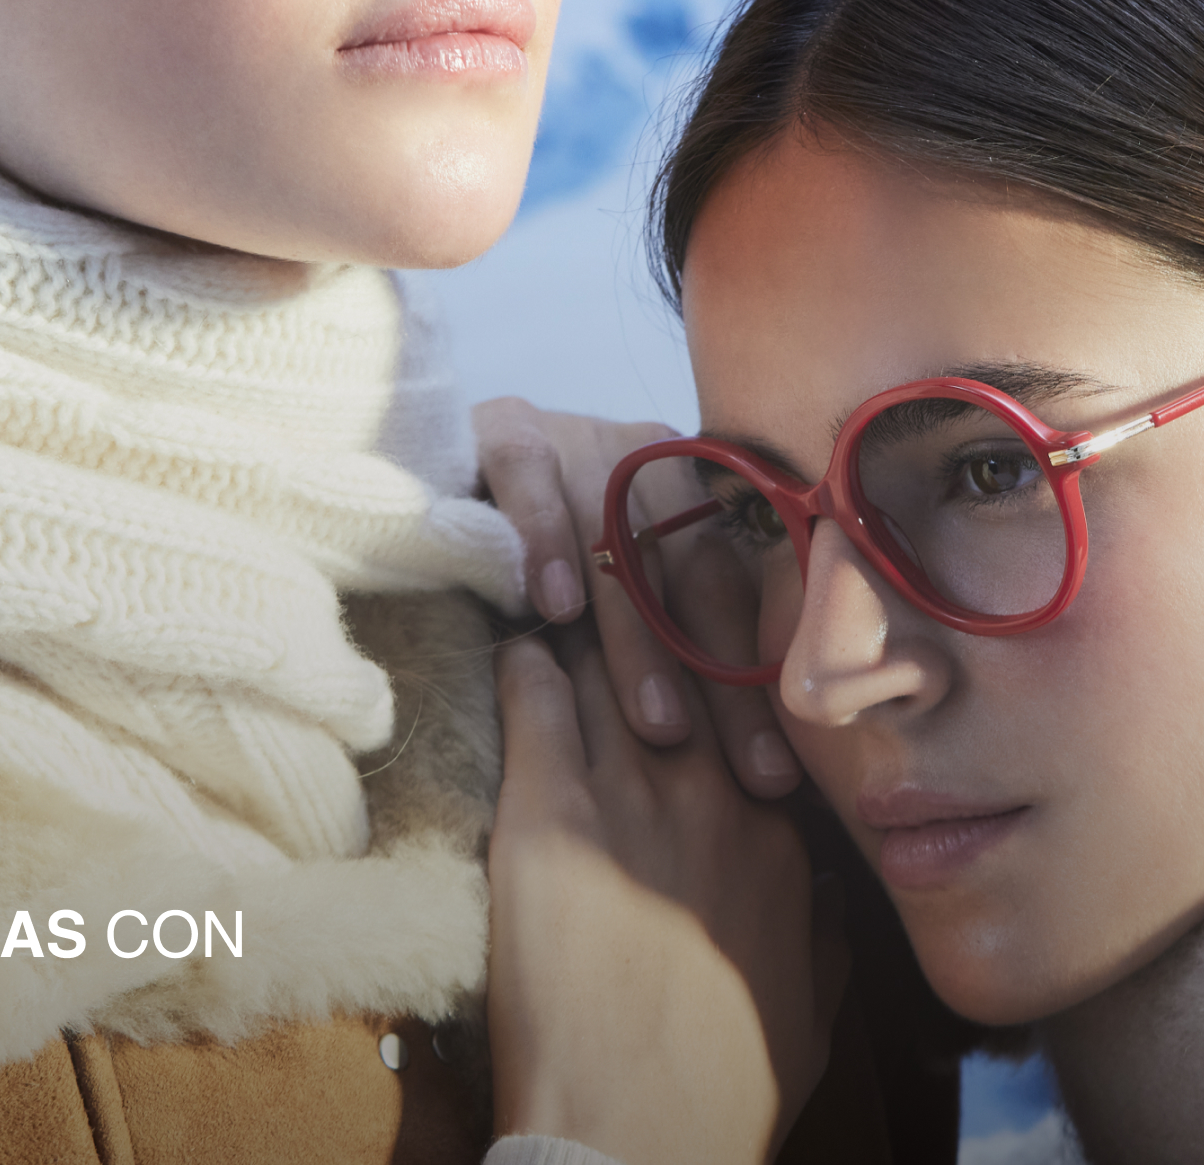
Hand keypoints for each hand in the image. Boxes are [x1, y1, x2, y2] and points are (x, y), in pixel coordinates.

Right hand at [474, 396, 803, 797]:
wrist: (424, 465)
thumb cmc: (542, 576)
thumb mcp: (617, 614)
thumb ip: (679, 654)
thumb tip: (764, 759)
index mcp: (692, 499)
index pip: (738, 599)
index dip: (757, 688)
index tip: (779, 779)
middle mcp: (646, 459)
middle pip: (693, 571)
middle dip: (715, 678)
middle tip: (738, 771)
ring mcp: (579, 436)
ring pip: (622, 540)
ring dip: (639, 635)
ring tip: (657, 724)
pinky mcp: (503, 425)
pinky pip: (531, 478)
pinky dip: (545, 541)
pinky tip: (553, 609)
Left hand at [489, 627, 844, 1164]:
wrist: (636, 1138)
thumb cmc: (727, 1089)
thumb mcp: (814, 1008)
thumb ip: (826, 934)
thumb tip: (826, 898)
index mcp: (783, 837)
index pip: (751, 711)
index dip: (720, 672)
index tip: (696, 649)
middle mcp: (717, 796)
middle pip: (686, 664)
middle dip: (660, 618)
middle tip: (629, 584)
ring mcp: (634, 797)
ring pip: (613, 666)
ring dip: (592, 632)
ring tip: (568, 598)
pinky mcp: (547, 817)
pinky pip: (536, 699)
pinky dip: (525, 666)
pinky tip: (518, 645)